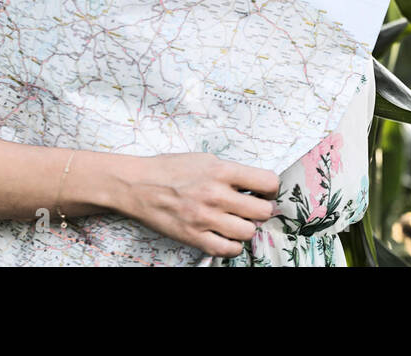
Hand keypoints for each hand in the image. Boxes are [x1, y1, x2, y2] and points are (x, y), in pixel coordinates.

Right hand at [116, 152, 280, 257]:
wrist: (138, 184)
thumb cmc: (171, 170)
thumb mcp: (206, 160)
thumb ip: (232, 173)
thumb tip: (257, 185)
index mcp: (222, 171)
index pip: (268, 182)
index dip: (272, 189)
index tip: (265, 191)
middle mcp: (217, 195)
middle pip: (263, 211)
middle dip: (262, 210)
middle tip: (253, 209)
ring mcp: (205, 218)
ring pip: (249, 232)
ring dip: (247, 228)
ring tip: (238, 222)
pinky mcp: (193, 236)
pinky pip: (227, 249)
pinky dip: (232, 246)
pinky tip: (227, 237)